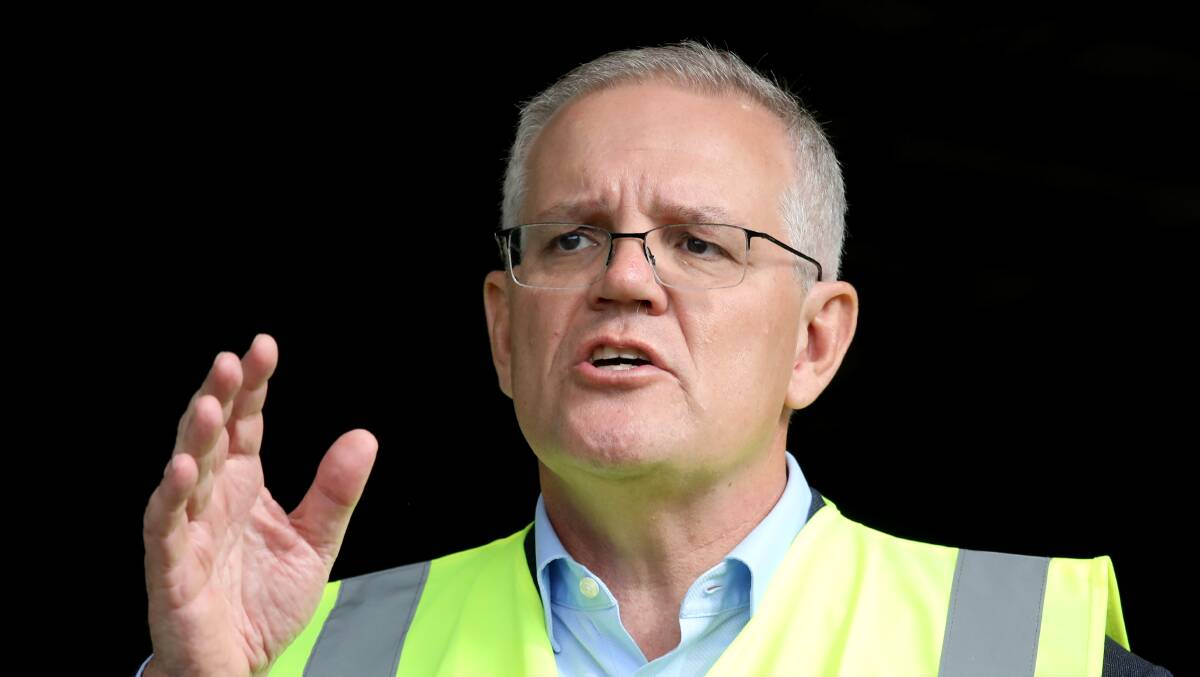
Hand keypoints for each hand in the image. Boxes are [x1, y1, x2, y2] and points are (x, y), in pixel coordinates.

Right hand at [142, 334, 376, 676]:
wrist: (237, 664)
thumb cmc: (264, 602)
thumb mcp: (315, 541)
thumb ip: (337, 492)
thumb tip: (365, 436)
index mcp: (243, 484)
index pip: (246, 424)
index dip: (253, 387)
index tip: (264, 347)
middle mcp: (212, 497)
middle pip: (213, 436)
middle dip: (219, 397)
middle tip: (232, 360)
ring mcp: (187, 529)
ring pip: (186, 473)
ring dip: (194, 437)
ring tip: (208, 404)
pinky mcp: (171, 567)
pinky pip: (165, 526)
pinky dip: (171, 497)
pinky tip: (182, 468)